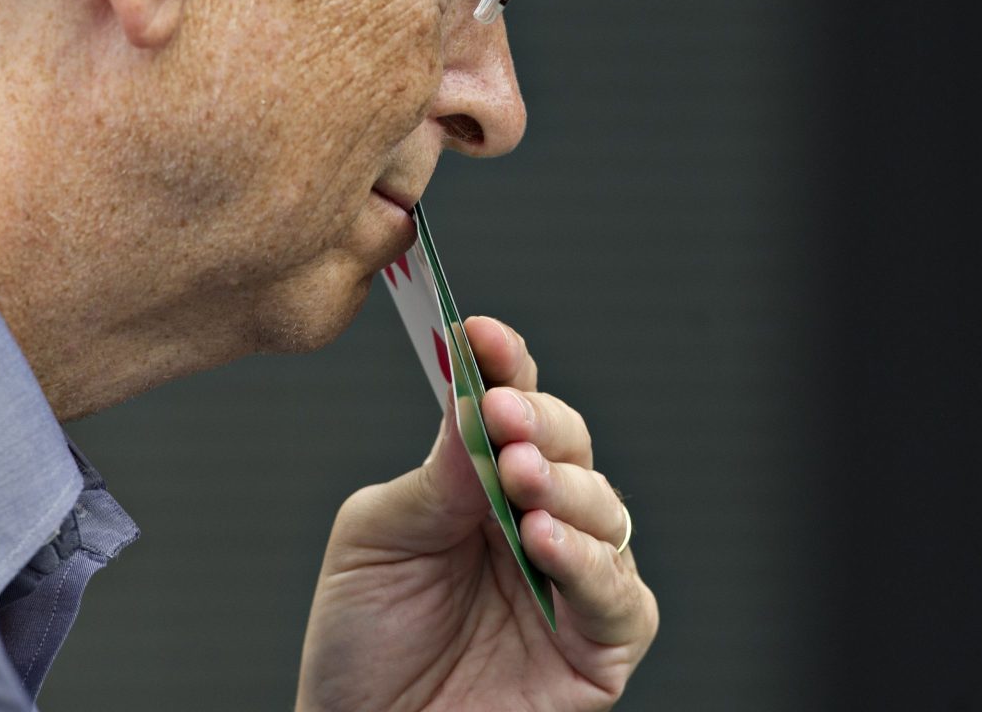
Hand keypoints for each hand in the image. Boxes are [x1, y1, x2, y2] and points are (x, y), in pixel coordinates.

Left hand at [296, 316, 657, 710]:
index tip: (481, 335)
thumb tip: (473, 402)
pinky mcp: (603, 646)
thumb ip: (434, 475)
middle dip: (539, 422)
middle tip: (502, 415)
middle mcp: (538, 521)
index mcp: (483, 486)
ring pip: (604, 507)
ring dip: (563, 484)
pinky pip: (619, 592)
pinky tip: (543, 540)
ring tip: (519, 479)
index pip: (512, 407)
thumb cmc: (363, 645)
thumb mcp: (376, 539)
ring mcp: (575, 581)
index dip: (506, 365)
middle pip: (569, 445)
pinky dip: (586, 560)